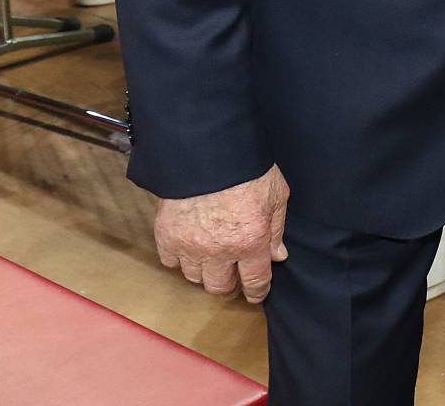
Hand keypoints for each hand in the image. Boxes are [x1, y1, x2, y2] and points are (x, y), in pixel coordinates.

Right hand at [153, 165, 289, 302]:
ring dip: (204, 270)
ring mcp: (189, 246)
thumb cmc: (248, 169)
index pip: (255, 282)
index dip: (257, 292)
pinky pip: (171, 262)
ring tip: (211, 255)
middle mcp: (219, 251)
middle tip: (233, 272)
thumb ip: (277, 228)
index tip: (255, 294)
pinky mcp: (166, 236)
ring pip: (194, 277)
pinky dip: (180, 258)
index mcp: (250, 242)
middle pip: (220, 287)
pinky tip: (189, 245)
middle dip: (229, 283)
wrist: (207, 150)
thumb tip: (277, 255)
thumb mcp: (276, 195)